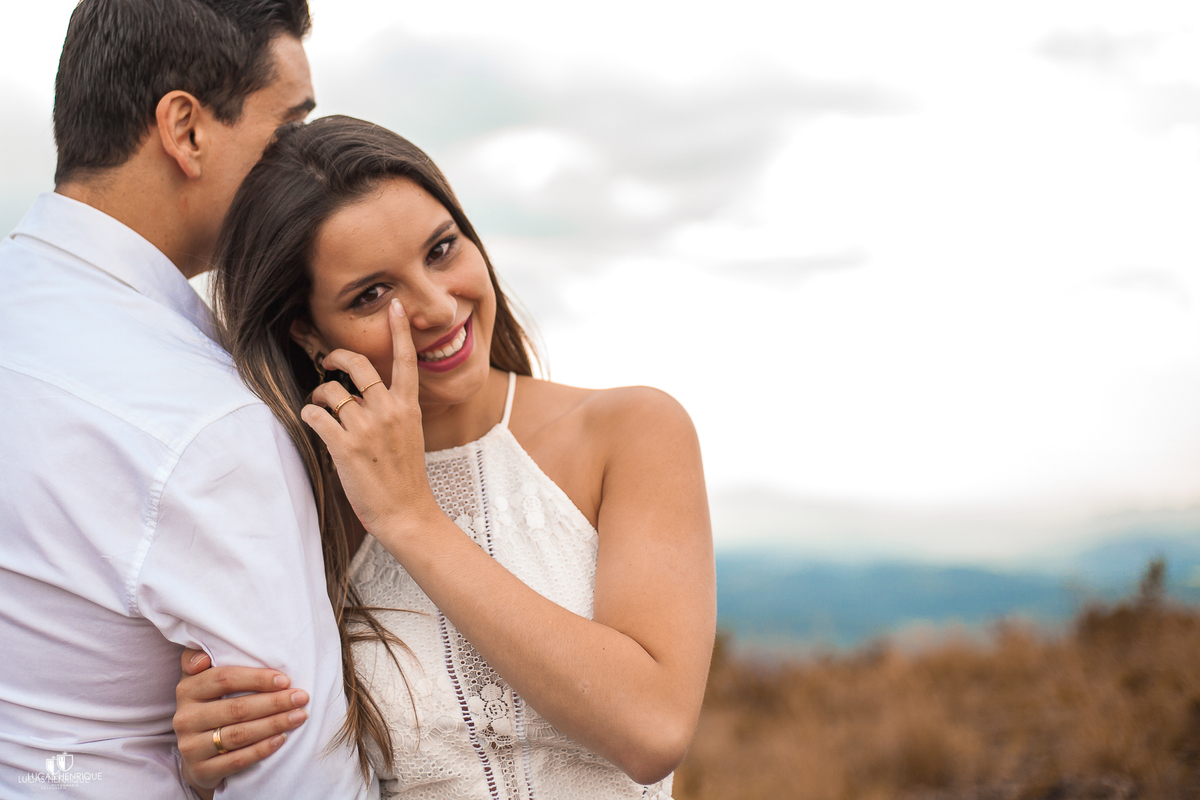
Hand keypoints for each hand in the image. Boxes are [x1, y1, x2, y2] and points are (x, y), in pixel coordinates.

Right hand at [173, 649, 310, 790]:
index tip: (286, 680)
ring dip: (274, 724)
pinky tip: (282, 739)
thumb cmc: (210, 706)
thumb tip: (202, 659)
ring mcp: (190, 746)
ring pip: (239, 734)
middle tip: (302, 698)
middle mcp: (185, 718)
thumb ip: (200, 659)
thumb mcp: (202, 680)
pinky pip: (237, 760)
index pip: (224, 679)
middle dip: (274, 702)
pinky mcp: (200, 770)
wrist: (197, 754)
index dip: (257, 678)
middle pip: (236, 708)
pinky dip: (262, 749)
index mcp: (187, 689)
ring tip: (299, 716)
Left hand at [301, 299, 440, 536]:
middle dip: (335, 356)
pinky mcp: (345, 446)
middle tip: (327, 361)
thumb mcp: (410, 435)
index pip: (406, 360)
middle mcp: (388, 410)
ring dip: (318, 397)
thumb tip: (362, 396)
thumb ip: (392, 411)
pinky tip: (314, 425)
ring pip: (329, 392)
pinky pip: (315, 416)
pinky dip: (309, 417)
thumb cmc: (405, 477)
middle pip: (357, 364)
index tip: (396, 306)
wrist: (406, 512)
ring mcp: (367, 427)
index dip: (400, 331)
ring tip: (321, 410)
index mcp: (408, 406)